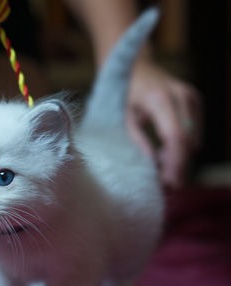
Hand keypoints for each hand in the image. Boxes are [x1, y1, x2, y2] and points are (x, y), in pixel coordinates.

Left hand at [126, 60, 201, 188]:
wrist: (136, 68)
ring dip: (181, 157)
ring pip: (194, 137)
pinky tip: (166, 153)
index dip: (175, 162)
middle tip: (168, 183)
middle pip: (188, 139)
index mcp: (160, 99)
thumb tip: (151, 163)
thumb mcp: (123, 117)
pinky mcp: (195, 100)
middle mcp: (181, 96)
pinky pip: (195, 129)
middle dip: (180, 165)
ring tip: (163, 168)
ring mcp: (191, 96)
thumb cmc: (124, 93)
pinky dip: (184, 146)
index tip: (168, 181)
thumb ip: (137, 139)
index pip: (175, 136)